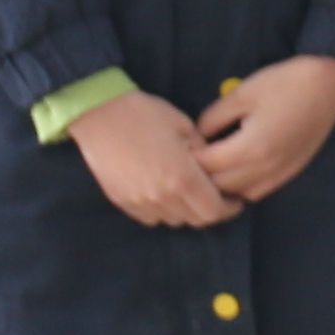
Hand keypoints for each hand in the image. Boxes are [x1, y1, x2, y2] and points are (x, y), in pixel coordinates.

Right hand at [69, 90, 231, 229]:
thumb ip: (205, 154)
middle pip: (195, 220)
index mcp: (182, 179)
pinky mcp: (122, 202)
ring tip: (187, 191)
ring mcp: (139, 203)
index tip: (235, 199)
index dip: (229, 208)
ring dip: (185, 210)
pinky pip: (150, 217)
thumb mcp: (186, 127)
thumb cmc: (146, 115)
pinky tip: (163, 191)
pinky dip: (162, 210)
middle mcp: (162, 198)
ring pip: (173, 220)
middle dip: (209, 209)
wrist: (100, 115)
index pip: (214, 211)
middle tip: (213, 193)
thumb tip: (215, 169)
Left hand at [196, 54, 334, 204]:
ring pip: (237, 195)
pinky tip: (235, 168)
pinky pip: (256, 192)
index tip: (176, 147)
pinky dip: (240, 186)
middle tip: (187, 158)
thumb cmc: (285, 83)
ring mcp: (279, 174)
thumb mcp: (240, 94)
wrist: (329, 83)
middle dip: (199, 176)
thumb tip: (199, 136)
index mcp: (250, 148)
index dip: (186, 159)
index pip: (205, 167)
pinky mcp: (289, 173)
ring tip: (210, 165)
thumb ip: (212, 119)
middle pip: (218, 188)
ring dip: (220, 185)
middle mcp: (264, 169)